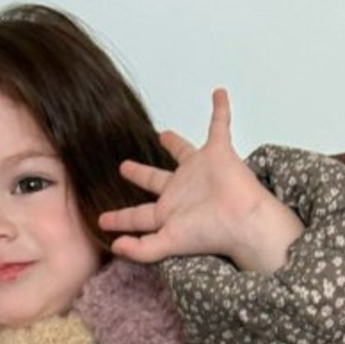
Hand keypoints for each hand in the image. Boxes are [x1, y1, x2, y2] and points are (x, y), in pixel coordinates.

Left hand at [98, 88, 301, 273]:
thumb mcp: (168, 244)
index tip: (103, 221)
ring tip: (162, 133)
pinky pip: (219, 125)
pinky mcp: (218, 153)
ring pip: (182, 152)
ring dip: (174, 142)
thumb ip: (141, 249)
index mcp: (167, 213)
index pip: (137, 216)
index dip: (120, 219)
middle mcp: (181, 191)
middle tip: (123, 167)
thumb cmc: (209, 233)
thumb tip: (115, 247)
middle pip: (154, 181)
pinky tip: (219, 94)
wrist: (242, 220)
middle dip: (139, 174)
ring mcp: (199, 171)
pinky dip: (220, 110)